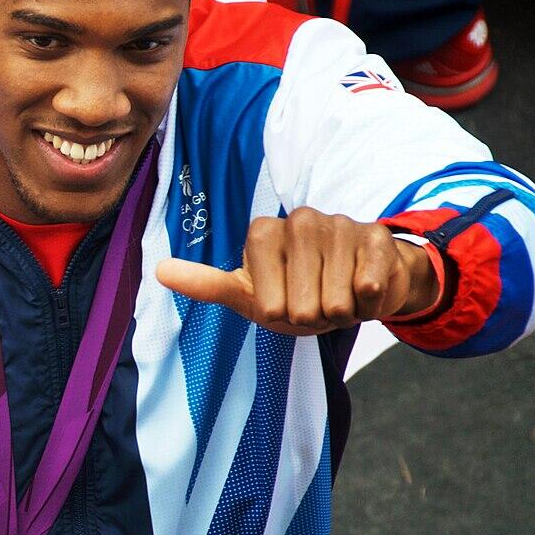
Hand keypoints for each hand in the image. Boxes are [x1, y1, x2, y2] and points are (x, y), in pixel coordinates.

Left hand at [156, 208, 439, 334]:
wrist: (356, 288)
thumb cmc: (296, 293)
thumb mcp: (248, 295)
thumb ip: (206, 284)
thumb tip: (158, 270)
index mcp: (262, 232)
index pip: (268, 301)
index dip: (278, 312)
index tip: (281, 301)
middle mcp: (299, 219)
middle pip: (301, 304)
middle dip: (310, 315)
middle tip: (313, 300)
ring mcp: (339, 224)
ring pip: (336, 299)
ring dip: (339, 310)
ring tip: (337, 294)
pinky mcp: (376, 236)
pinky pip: (368, 287)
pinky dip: (367, 303)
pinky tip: (363, 288)